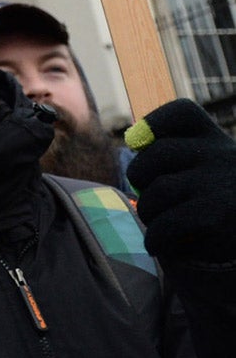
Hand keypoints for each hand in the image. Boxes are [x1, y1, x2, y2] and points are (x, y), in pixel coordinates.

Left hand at [131, 99, 235, 268]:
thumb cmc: (222, 201)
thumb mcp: (208, 170)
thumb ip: (176, 155)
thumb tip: (135, 139)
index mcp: (217, 139)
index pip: (183, 113)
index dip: (153, 124)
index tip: (139, 143)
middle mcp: (222, 155)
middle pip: (156, 154)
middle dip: (140, 178)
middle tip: (148, 196)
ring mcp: (220, 185)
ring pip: (157, 192)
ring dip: (147, 213)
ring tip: (156, 225)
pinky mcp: (218, 218)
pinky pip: (165, 225)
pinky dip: (156, 239)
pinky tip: (161, 245)